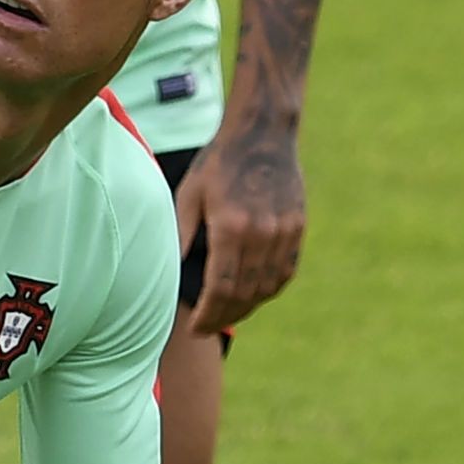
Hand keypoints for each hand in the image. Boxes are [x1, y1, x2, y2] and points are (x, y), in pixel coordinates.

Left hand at [174, 124, 306, 333]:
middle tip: (204, 329)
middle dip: (222, 318)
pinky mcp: (298, 227)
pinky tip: (251, 297)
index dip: (207, 315)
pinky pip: (286, 271)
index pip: (220, 288)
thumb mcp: (188, 195)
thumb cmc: (217, 163)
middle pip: (244, 294)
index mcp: (231, 227)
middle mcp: (262, 234)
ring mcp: (285, 231)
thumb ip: (179, 236)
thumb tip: (165, 275)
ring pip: (267, 287)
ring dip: (245, 308)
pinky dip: (268, 290)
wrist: (263, 134)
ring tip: (224, 317)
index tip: (192, 329)